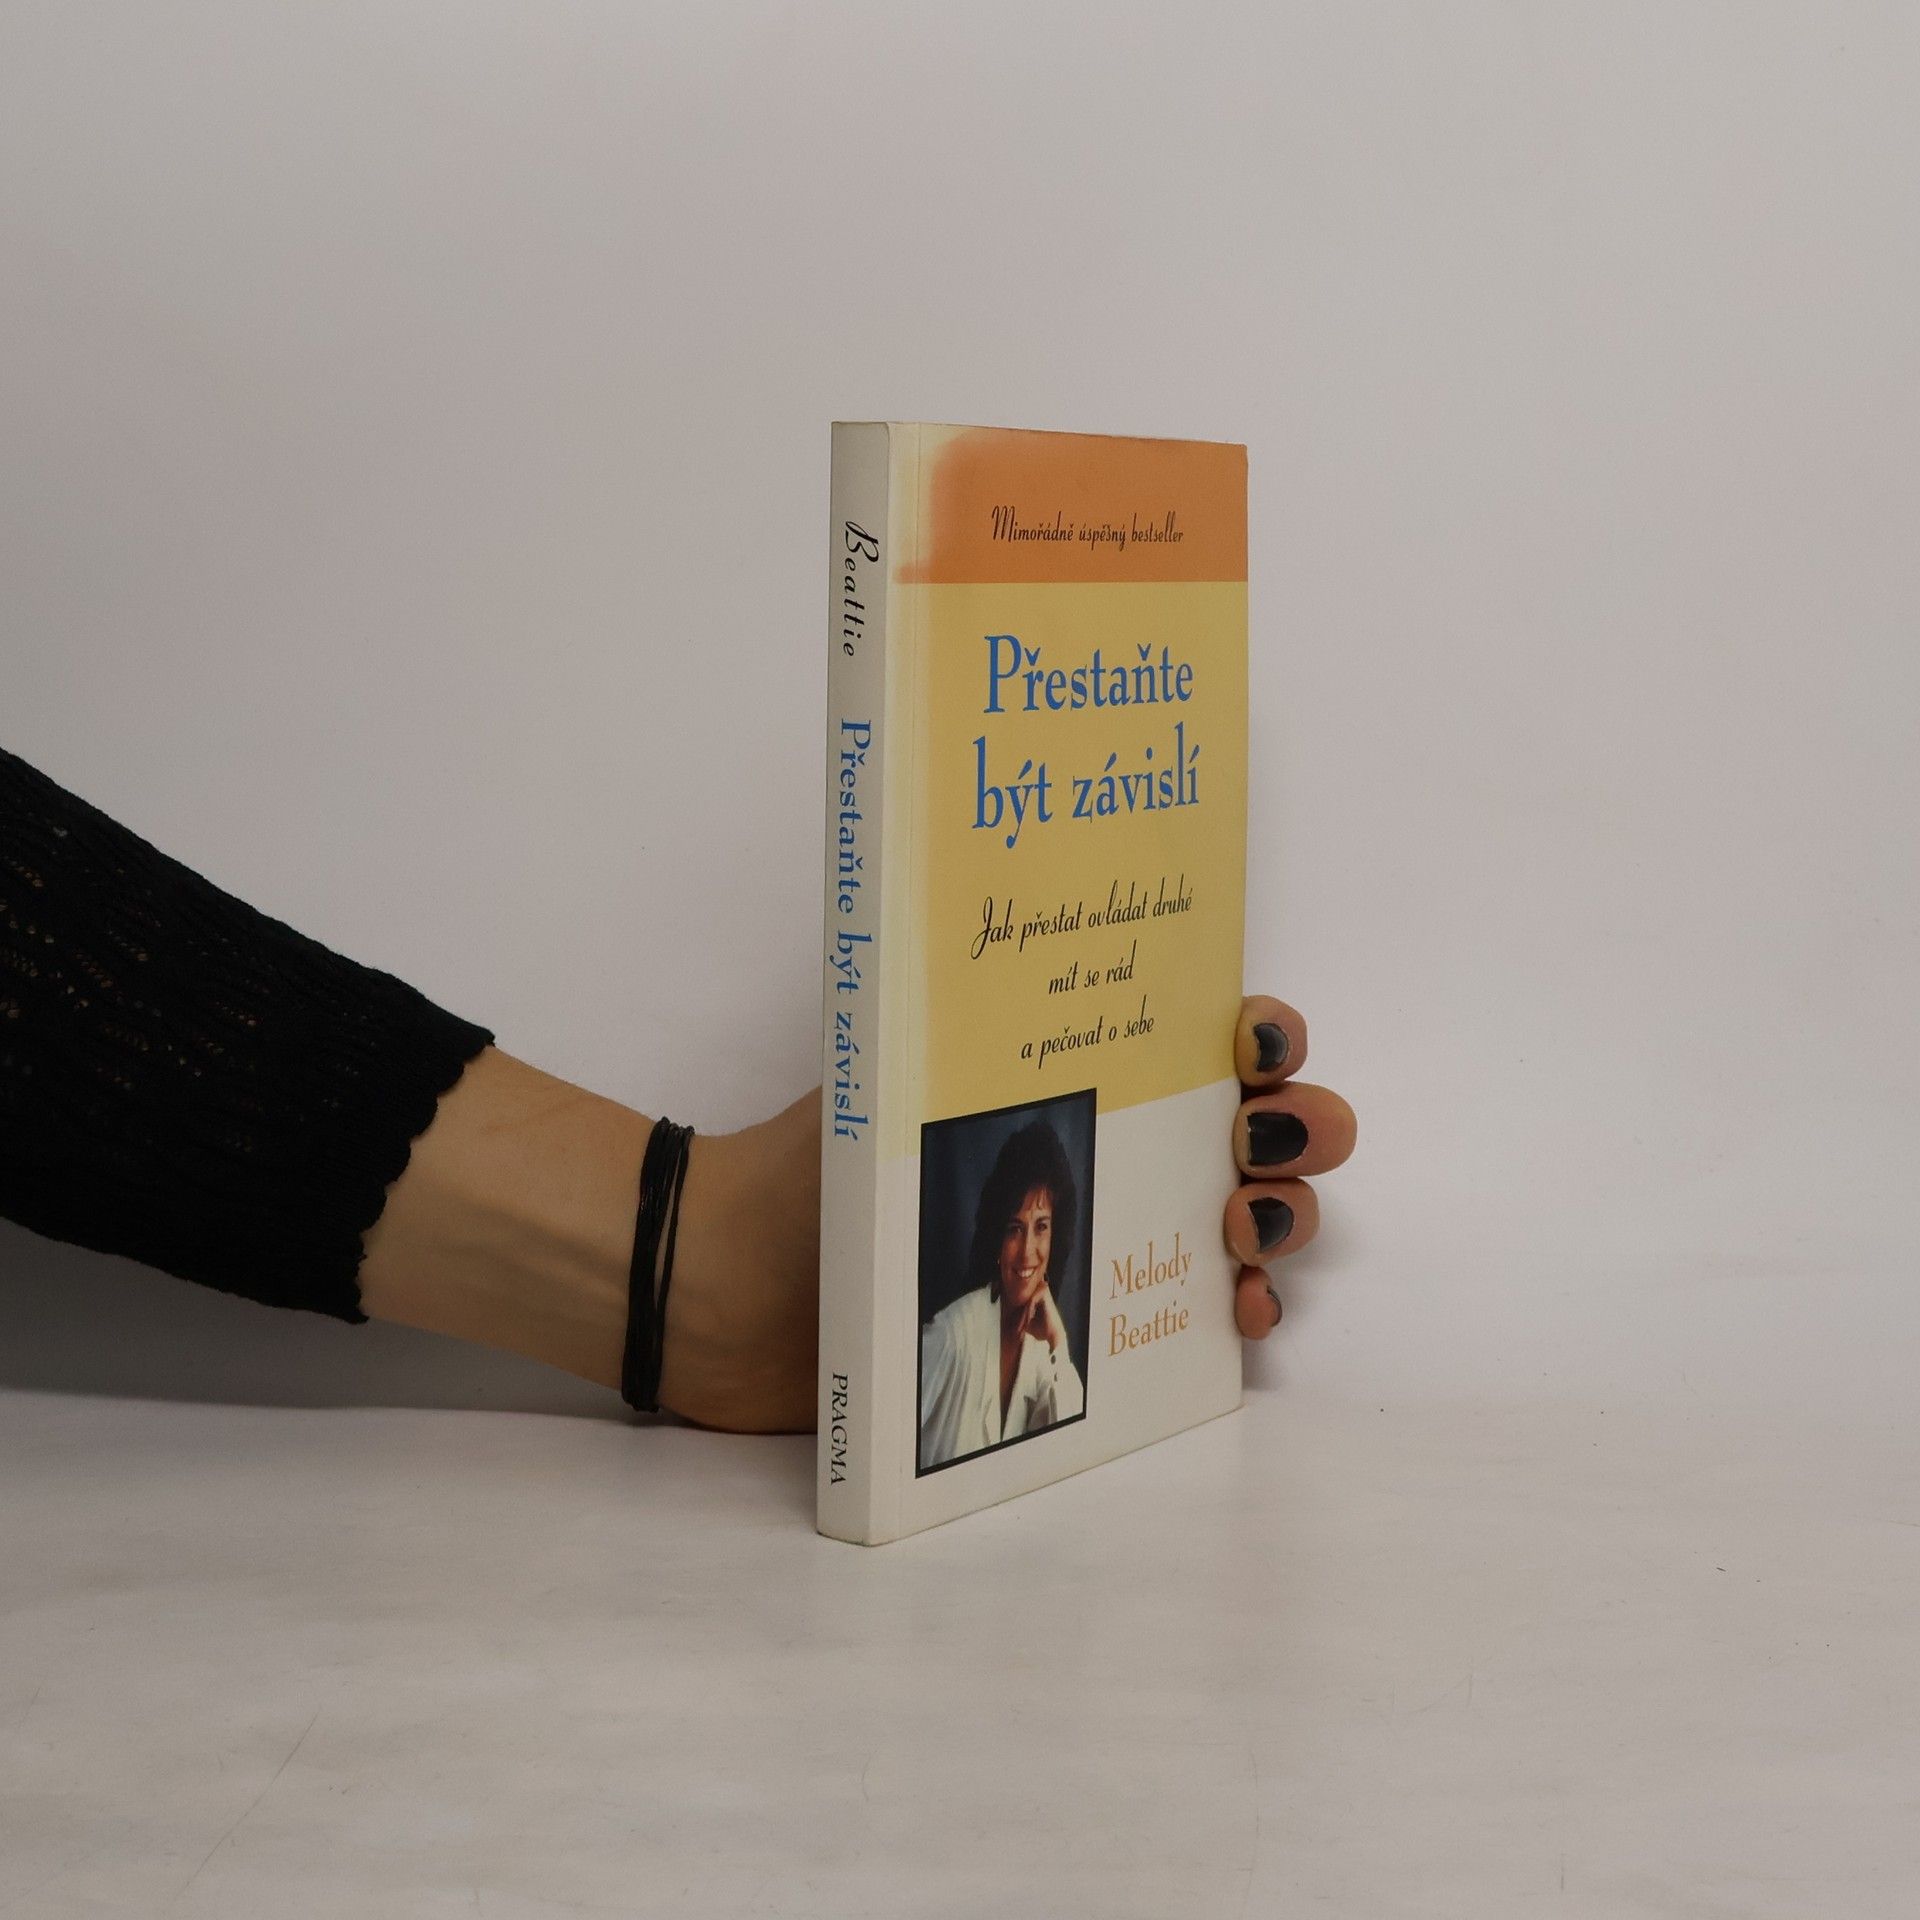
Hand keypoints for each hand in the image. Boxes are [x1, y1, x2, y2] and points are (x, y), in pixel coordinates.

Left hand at [658, 989, 1355, 1431]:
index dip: (1263, 1032)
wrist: (737, 1293)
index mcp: (1071, 1062)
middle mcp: (1112, 1139)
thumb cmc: (808, 1167)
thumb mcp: (888, 1074)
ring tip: (1241, 1228)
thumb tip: (994, 913)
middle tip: (1257, 1144)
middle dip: (1298, 1126)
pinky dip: (1242, 1313)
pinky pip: (1198, 1318)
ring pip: (1250, 1218)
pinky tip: (1238, 1312)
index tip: (1254, 1042)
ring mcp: (1113, 1233)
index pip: (1201, 1032)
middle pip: (1257, 1126)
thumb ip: (957, 1022)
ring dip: (1281, 1217)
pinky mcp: (1096, 1323)